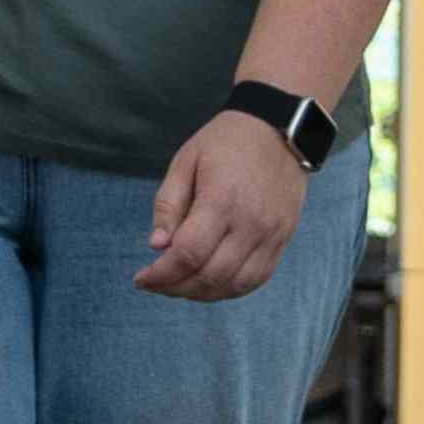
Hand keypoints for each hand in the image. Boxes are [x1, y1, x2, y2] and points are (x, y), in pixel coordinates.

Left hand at [142, 111, 302, 301]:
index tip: (141, 279)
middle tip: (156, 283)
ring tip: (179, 285)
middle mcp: (250, 223)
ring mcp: (271, 235)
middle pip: (209, 276)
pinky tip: (208, 282)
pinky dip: (229, 290)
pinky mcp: (282, 240)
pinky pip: (255, 279)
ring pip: (233, 286)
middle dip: (175, 288)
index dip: (160, 275)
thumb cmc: (226, 142)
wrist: (280, 129)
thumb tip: (157, 247)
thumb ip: (168, 205)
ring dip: (201, 294)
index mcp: (222, 199)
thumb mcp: (186, 161)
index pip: (188, 254)